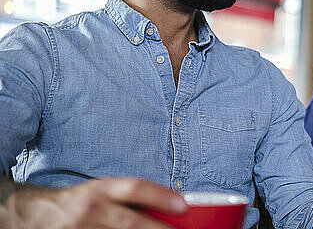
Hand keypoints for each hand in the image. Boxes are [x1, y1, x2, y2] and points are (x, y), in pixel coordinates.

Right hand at [0, 177, 186, 228]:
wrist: (31, 215)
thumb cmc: (75, 202)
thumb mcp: (101, 192)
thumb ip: (127, 199)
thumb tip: (166, 207)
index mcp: (101, 190)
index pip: (136, 189)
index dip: (162, 196)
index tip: (184, 206)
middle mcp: (92, 210)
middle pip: (131, 222)